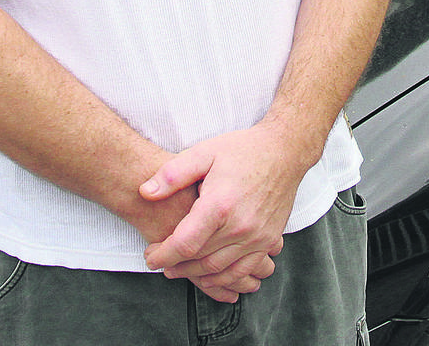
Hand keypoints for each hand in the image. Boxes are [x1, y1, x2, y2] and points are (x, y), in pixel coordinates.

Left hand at [139, 124, 314, 292]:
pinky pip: (244, 270)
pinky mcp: (269, 240)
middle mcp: (240, 226)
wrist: (284, 151)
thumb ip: (173, 174)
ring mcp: (257, 236)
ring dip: (196, 275)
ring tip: (179, 269)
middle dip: (175, 265)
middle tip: (160, 262)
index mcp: (220, 205)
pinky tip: (210, 274)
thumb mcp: (204, 152)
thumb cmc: (243, 150)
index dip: (162, 255)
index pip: (184, 243)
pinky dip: (224, 278)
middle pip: (200, 260)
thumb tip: (145, 192)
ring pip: (220, 270)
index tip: (150, 256)